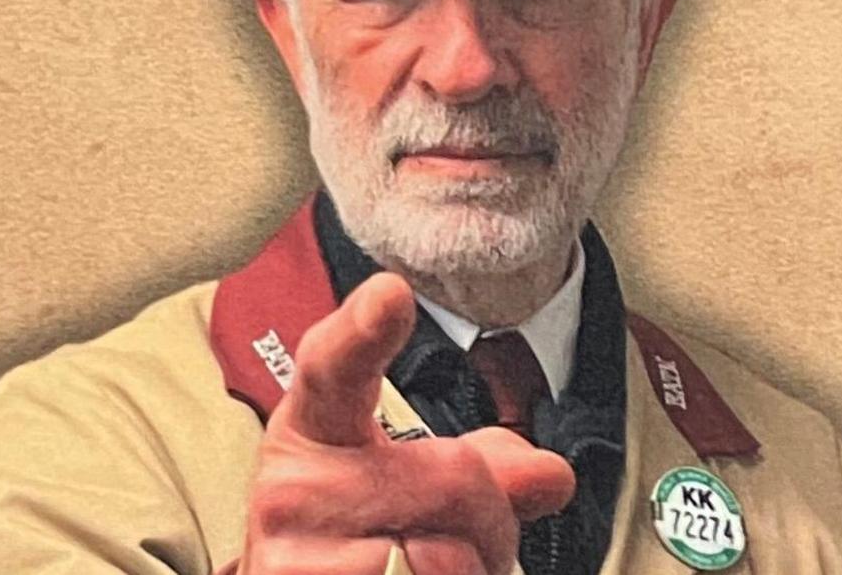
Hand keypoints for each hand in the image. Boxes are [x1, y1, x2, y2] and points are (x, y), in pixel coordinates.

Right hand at [237, 273, 575, 574]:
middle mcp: (290, 490)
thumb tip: (551, 474)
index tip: (390, 294)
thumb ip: (486, 466)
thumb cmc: (356, 537)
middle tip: (459, 537)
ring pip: (445, 557)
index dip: (363, 331)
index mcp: (315, 427)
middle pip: (454, 480)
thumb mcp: (414, 483)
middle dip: (487, 518)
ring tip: (429, 568)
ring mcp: (293, 558)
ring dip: (468, 571)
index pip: (336, 369)